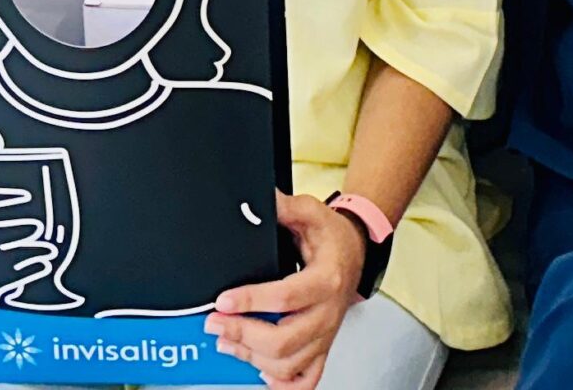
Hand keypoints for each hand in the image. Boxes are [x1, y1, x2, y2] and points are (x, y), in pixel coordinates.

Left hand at [208, 192, 362, 388]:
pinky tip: (260, 371)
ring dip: (251, 358)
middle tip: (214, 323)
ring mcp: (325, 335)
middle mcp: (327, 313)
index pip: (285, 297)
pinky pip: (305, 379)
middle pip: (283, 341)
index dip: (250, 301)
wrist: (357, 252)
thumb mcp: (312, 212)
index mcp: (326, 279)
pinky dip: (281, 383)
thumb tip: (262, 201)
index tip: (223, 300)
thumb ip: (287, 208)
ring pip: (287, 364)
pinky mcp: (322, 348)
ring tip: (226, 341)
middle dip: (242, 334)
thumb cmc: (333, 237)